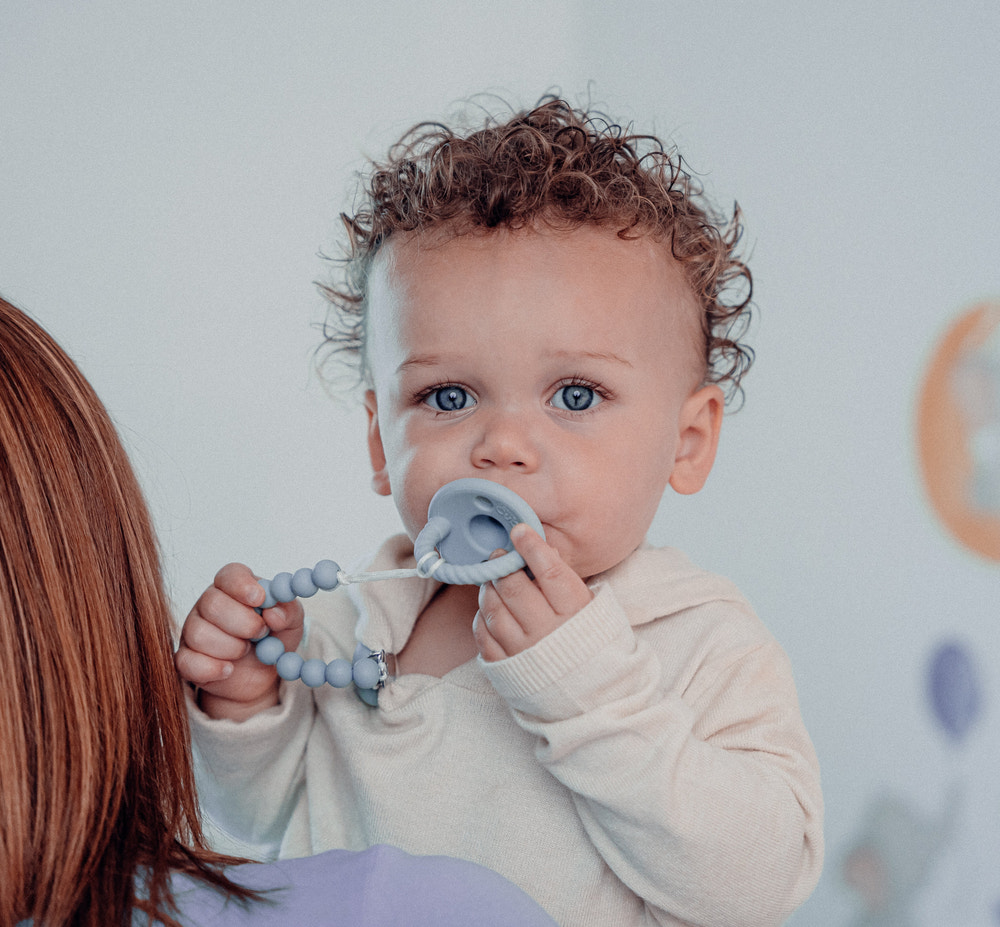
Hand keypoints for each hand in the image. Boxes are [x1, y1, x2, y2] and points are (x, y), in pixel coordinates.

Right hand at [174, 562, 304, 720]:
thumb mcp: (291, 622)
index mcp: (234, 587)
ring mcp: (192, 630)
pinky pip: (188, 662)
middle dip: (243, 622)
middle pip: (212, 603)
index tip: (259, 599)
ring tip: (245, 651)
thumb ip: (289, 612)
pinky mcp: (185, 659)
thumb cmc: (274, 639)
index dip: (242, 585)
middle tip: (261, 633)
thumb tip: (274, 613)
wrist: (261, 676)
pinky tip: (229, 670)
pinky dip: (213, 669)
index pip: (229, 575)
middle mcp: (208, 604)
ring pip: (200, 634)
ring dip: (231, 647)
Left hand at [473, 523, 592, 660]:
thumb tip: (545, 548)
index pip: (551, 572)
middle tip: (498, 555)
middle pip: (516, 590)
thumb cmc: (588, 639)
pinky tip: (490, 608)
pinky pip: (483, 635)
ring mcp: (524, 651)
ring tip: (492, 580)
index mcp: (575, 614)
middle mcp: (548, 633)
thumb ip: (566, 580)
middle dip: (502, 566)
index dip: (532, 547)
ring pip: (494, 610)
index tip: (519, 530)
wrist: (587, 690)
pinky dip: (482, 617)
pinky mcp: (505, 667)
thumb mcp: (590, 607)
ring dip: (488, 589)